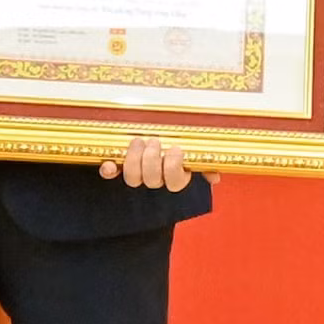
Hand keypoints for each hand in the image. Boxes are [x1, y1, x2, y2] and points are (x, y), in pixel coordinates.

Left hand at [99, 137, 221, 189]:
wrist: (152, 141)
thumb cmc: (176, 147)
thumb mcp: (193, 155)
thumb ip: (205, 164)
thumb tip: (215, 176)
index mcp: (174, 177)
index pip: (175, 182)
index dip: (174, 168)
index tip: (176, 149)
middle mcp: (154, 180)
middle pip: (152, 180)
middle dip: (152, 160)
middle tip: (155, 142)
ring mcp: (136, 175)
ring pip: (132, 178)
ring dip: (134, 159)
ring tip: (139, 142)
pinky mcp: (117, 169)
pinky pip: (111, 174)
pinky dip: (108, 169)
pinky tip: (108, 164)